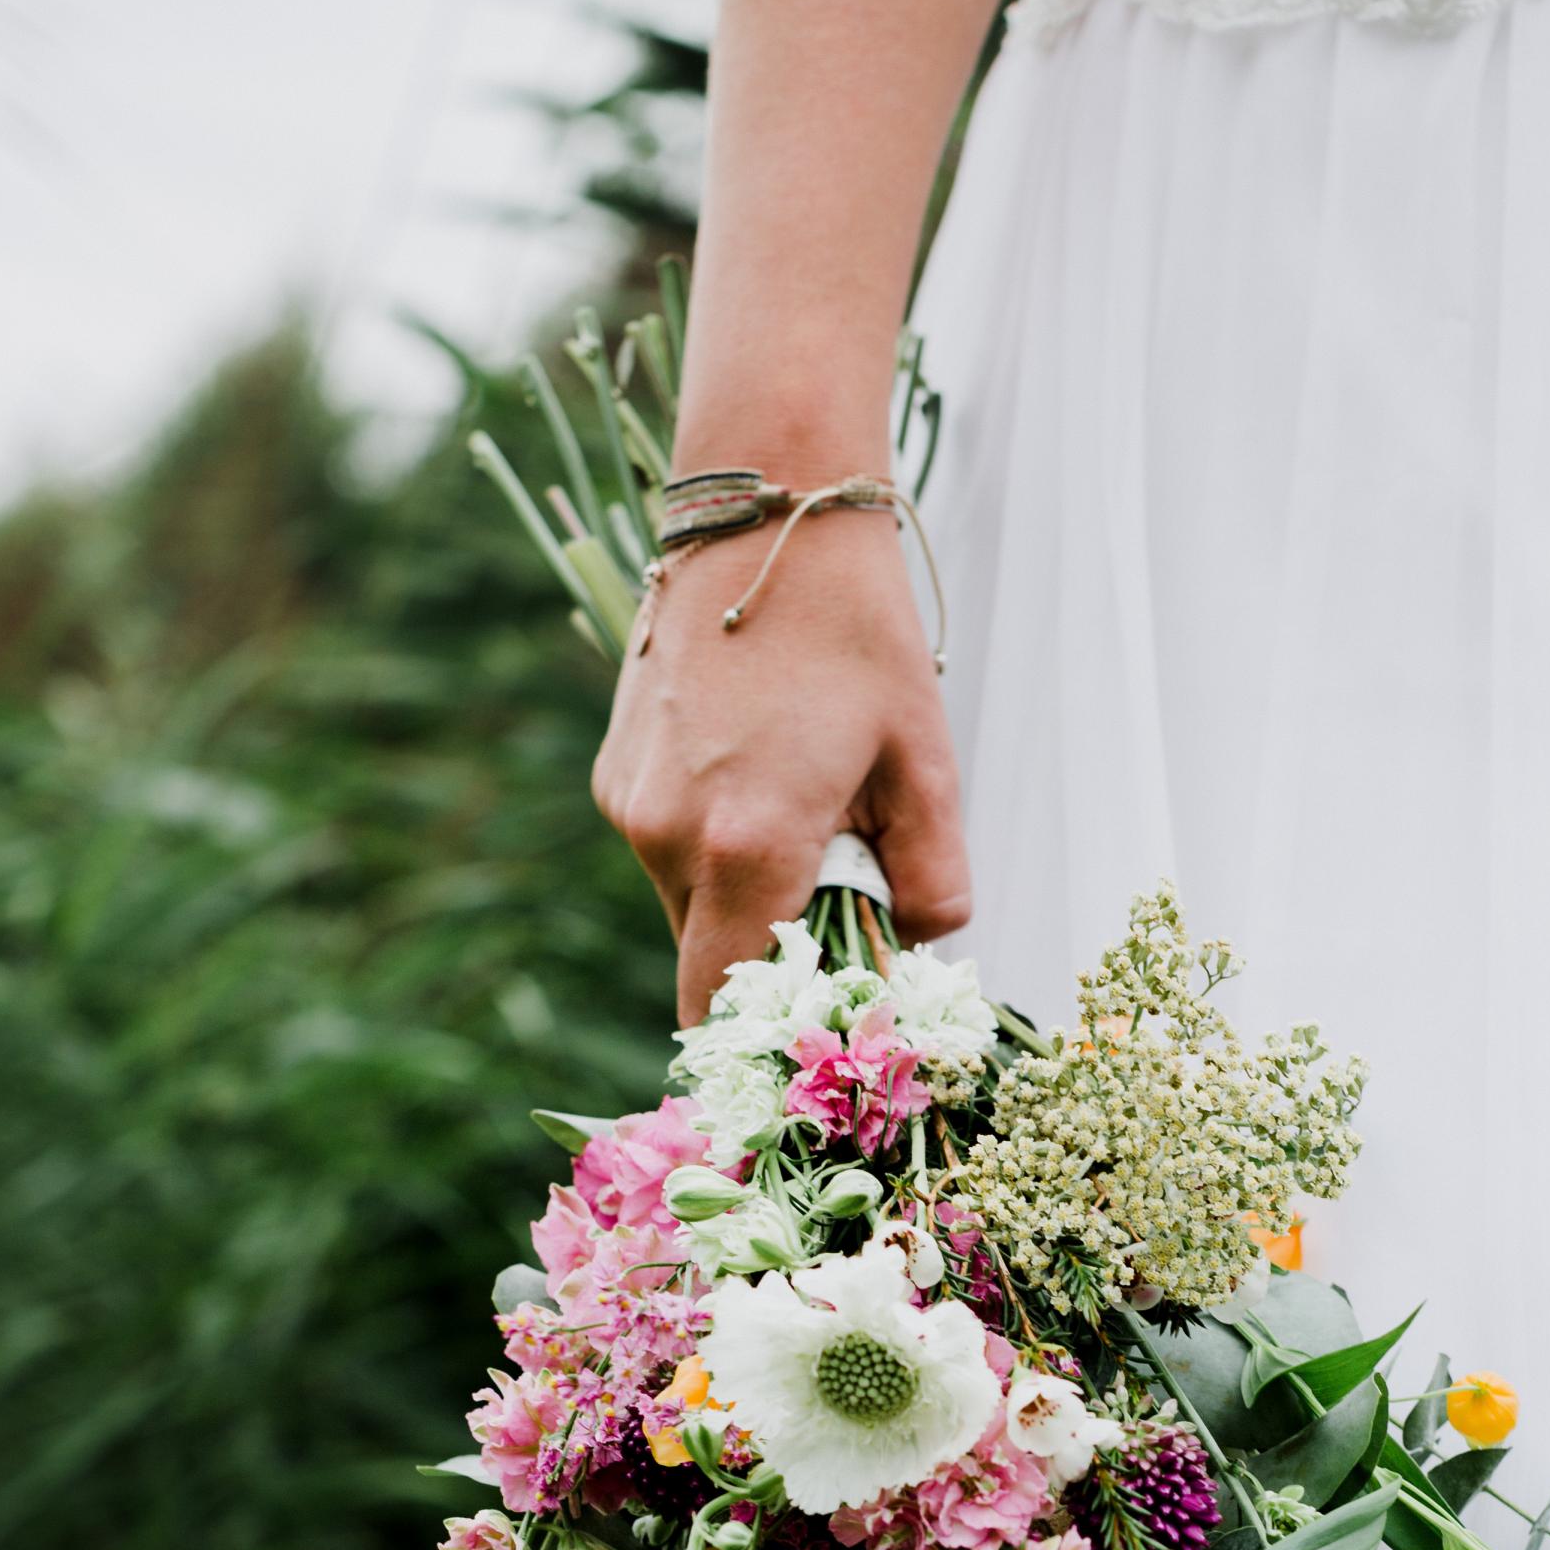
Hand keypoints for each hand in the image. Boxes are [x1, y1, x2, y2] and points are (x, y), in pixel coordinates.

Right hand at [593, 507, 970, 1024]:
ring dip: (746, 892)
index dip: (765, 1037)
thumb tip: (918, 948)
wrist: (763, 513)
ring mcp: (630, 804)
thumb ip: (933, 881)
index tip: (814, 1031)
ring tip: (804, 805)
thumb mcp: (926, 762)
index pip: (727, 1005)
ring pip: (690, 904)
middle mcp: (667, 837)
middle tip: (843, 890)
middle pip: (712, 960)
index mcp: (746, 846)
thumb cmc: (858, 634)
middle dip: (774, 953)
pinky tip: (758, 769)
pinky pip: (667, 849)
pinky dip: (714, 843)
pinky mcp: (616, 774)